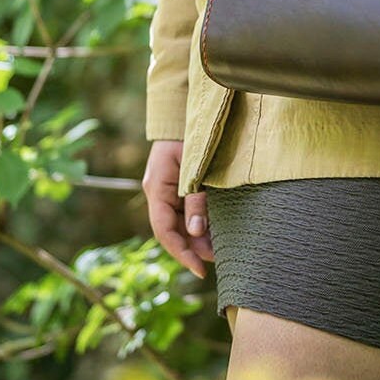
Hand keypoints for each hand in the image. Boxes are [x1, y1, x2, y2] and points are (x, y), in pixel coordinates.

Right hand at [142, 138, 214, 277]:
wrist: (185, 109)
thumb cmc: (192, 134)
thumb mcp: (195, 167)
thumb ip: (196, 199)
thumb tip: (197, 232)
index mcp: (157, 188)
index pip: (165, 231)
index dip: (182, 253)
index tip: (200, 270)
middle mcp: (158, 192)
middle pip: (174, 231)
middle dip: (195, 248)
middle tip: (220, 260)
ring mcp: (167, 189)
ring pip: (181, 223)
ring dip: (199, 237)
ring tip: (222, 248)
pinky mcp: (178, 185)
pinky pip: (186, 211)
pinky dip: (201, 222)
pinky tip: (217, 230)